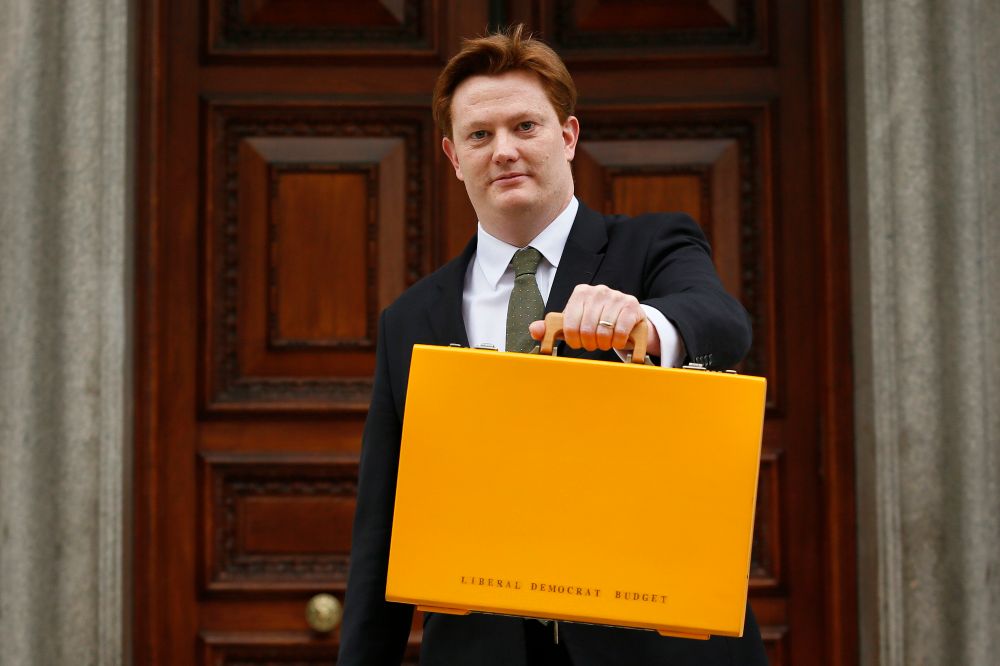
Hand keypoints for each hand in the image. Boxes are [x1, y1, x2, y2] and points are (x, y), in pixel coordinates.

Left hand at [528, 284, 660, 355]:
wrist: (627, 319)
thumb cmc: (596, 321)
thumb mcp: (573, 323)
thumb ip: (552, 327)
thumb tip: (534, 330)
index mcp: (580, 293)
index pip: (569, 324)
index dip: (573, 340)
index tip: (578, 343)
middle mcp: (598, 291)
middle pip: (586, 329)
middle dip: (589, 343)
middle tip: (593, 345)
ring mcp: (616, 297)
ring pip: (604, 332)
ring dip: (604, 344)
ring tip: (605, 342)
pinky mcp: (632, 306)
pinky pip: (620, 331)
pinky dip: (618, 342)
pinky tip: (618, 340)